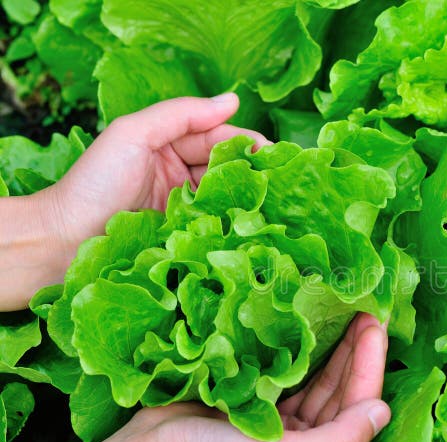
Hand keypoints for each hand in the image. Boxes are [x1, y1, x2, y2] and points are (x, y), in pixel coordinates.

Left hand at [0, 94, 266, 310]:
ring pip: (227, 196)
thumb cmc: (94, 183)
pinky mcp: (187, 237)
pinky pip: (217, 225)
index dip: (246, 141)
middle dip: (254, 169)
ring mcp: (185, 208)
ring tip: (277, 202)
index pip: (217, 137)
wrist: (66, 239)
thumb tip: (233, 100)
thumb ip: (181, 114)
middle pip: (227, 166)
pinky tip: (256, 225)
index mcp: (169, 145)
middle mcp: (180, 174)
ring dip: (249, 198)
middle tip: (284, 178)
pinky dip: (236, 223)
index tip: (274, 152)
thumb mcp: (134, 135)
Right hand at [156, 313, 389, 441]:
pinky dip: (306, 355)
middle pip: (343, 400)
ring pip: (321, 386)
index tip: (377, 331)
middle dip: (358, 357)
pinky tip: (316, 328)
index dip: (370, 373)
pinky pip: (294, 379)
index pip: (357, 419)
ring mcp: (283, 432)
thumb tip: (382, 412)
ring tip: (350, 315)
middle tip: (369, 313)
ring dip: (336, 352)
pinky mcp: (261, 411)